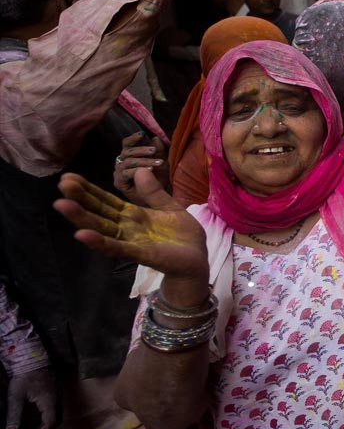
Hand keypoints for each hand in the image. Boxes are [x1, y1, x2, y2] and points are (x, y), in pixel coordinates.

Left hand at [5, 367, 56, 428]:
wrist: (31, 359)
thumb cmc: (23, 376)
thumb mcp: (15, 396)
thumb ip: (14, 414)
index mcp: (49, 401)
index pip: (49, 423)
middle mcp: (56, 399)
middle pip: (55, 421)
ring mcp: (56, 396)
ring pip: (55, 416)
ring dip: (43, 427)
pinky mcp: (53, 393)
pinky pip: (52, 410)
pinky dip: (44, 419)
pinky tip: (32, 421)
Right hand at [53, 169, 208, 282]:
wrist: (197, 259)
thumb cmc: (182, 235)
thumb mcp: (169, 207)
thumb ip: (153, 192)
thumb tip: (140, 170)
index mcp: (133, 215)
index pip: (106, 200)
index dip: (89, 190)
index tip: (69, 176)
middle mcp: (127, 228)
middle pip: (99, 212)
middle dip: (80, 198)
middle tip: (61, 183)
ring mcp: (131, 241)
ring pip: (102, 228)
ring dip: (81, 218)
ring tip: (61, 204)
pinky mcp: (141, 254)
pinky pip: (117, 248)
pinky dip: (100, 242)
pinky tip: (82, 234)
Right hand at [114, 132, 168, 204]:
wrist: (156, 198)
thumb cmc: (157, 179)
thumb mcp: (161, 163)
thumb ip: (159, 151)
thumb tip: (155, 137)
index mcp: (129, 156)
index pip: (126, 144)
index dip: (133, 138)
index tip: (143, 134)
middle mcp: (121, 163)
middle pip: (127, 151)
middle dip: (141, 150)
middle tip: (154, 151)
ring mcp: (118, 173)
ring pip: (128, 161)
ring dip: (144, 161)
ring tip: (158, 163)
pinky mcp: (118, 183)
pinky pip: (125, 173)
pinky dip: (138, 170)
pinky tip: (149, 170)